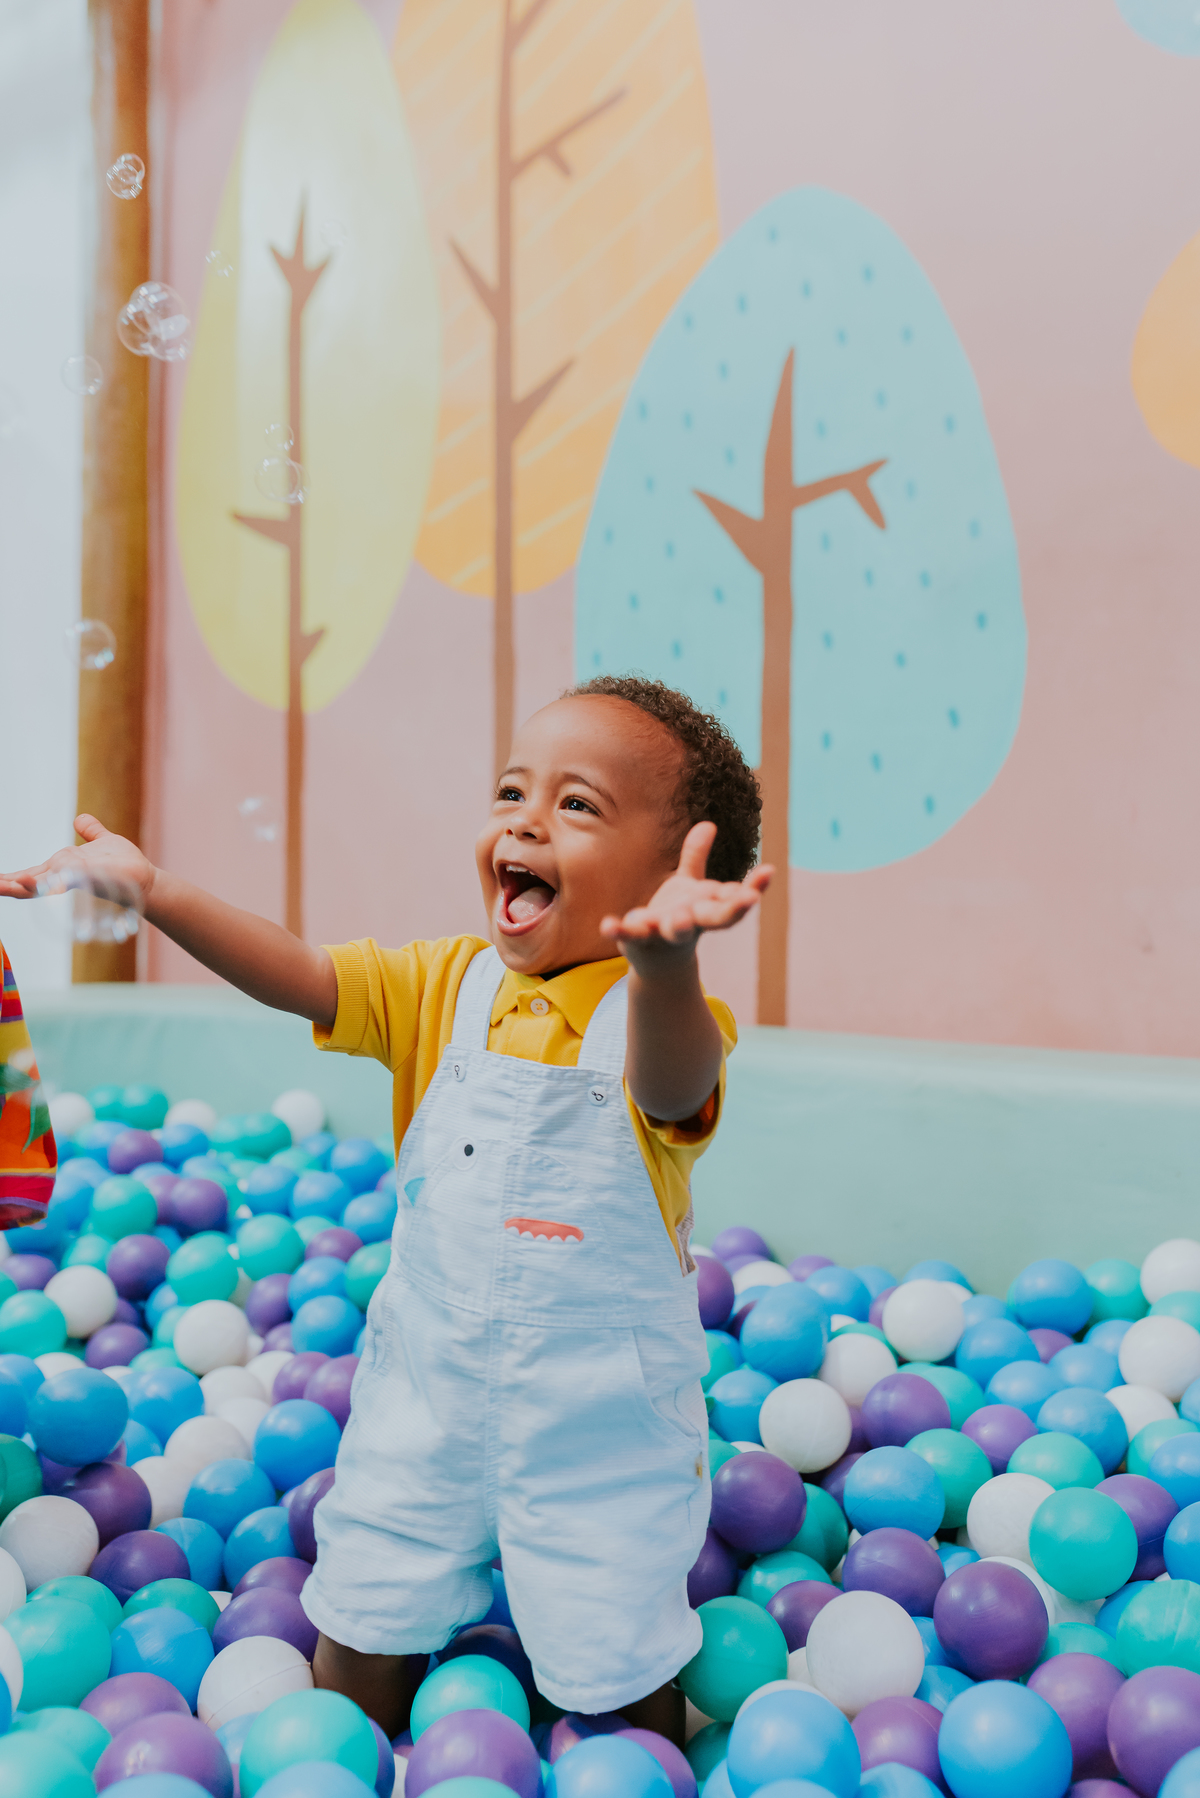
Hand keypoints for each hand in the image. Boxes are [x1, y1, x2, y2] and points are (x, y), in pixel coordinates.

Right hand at [0, 814, 155, 907]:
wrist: (146, 878)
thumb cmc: (124, 865)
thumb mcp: (103, 841)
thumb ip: (91, 831)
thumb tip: (80, 819)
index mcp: (64, 867)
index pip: (32, 874)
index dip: (11, 878)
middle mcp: (67, 874)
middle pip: (31, 882)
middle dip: (9, 885)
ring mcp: (78, 877)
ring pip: (46, 882)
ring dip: (24, 885)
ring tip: (6, 886)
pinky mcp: (93, 877)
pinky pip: (70, 877)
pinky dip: (56, 880)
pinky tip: (38, 882)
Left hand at [599, 822, 771, 965]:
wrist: (654, 960)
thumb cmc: (678, 917)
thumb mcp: (688, 887)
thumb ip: (695, 857)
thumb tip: (709, 823)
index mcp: (706, 909)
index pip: (733, 900)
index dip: (750, 889)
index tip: (768, 873)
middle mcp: (691, 922)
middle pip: (714, 918)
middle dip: (730, 910)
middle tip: (749, 901)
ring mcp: (664, 933)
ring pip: (675, 929)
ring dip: (678, 924)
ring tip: (680, 919)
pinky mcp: (637, 940)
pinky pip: (629, 935)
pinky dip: (619, 931)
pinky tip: (607, 925)